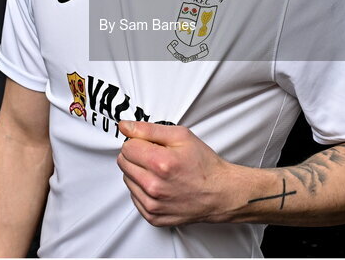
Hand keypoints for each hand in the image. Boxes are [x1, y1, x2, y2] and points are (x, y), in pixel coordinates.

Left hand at [116, 120, 239, 226]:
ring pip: (127, 180)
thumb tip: (124, 126)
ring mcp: (153, 205)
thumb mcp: (181, 136)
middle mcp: (154, 186)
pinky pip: (134, 197)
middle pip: (124, 163)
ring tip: (160, 172)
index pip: (127, 147)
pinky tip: (160, 185)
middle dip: (137, 156)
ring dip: (139, 173)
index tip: (150, 145)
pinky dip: (143, 190)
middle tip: (156, 156)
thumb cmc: (204, 165)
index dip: (139, 142)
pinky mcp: (153, 217)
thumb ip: (148, 129)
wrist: (220, 193)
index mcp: (160, 163)